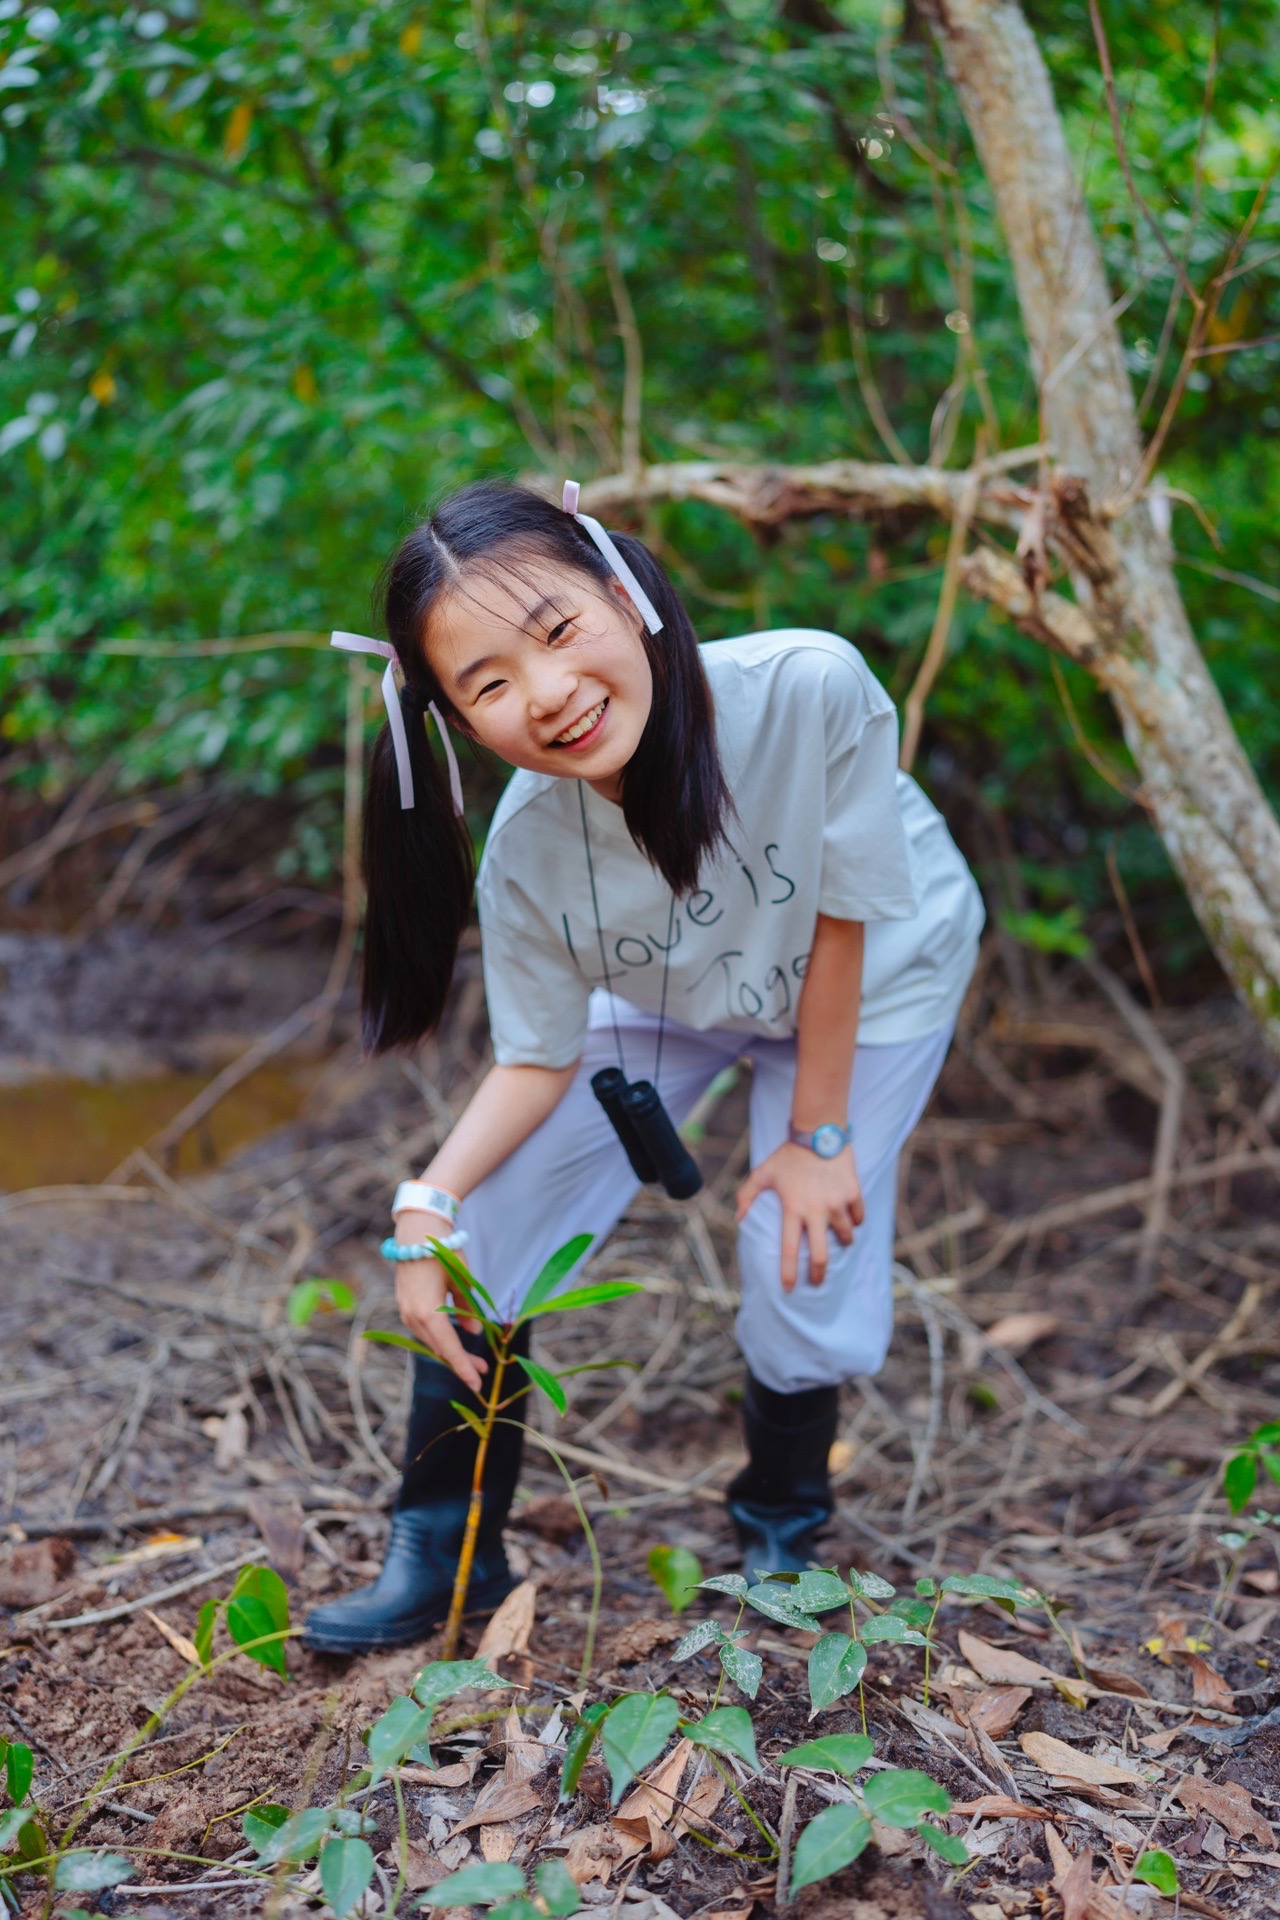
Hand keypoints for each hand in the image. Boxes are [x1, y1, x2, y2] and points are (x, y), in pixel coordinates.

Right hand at [392, 1209, 486, 1393]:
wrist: (416, 1232)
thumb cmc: (443, 1253)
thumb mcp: (463, 1281)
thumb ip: (468, 1309)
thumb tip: (473, 1333)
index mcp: (428, 1313)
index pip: (449, 1349)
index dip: (464, 1368)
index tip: (476, 1385)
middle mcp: (413, 1317)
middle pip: (440, 1349)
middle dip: (462, 1362)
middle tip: (484, 1371)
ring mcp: (406, 1312)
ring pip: (432, 1341)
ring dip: (451, 1351)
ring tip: (475, 1359)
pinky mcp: (405, 1306)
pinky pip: (424, 1330)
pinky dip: (441, 1338)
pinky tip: (456, 1340)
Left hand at [736, 1143, 864, 1292]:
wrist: (818, 1131)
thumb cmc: (788, 1154)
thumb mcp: (763, 1172)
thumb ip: (747, 1195)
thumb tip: (739, 1218)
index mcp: (793, 1209)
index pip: (791, 1249)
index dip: (789, 1273)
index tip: (789, 1289)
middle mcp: (817, 1211)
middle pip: (822, 1255)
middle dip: (820, 1275)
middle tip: (817, 1283)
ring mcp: (838, 1203)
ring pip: (846, 1237)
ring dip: (842, 1243)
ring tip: (836, 1242)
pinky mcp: (854, 1193)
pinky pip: (859, 1218)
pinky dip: (854, 1222)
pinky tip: (849, 1219)